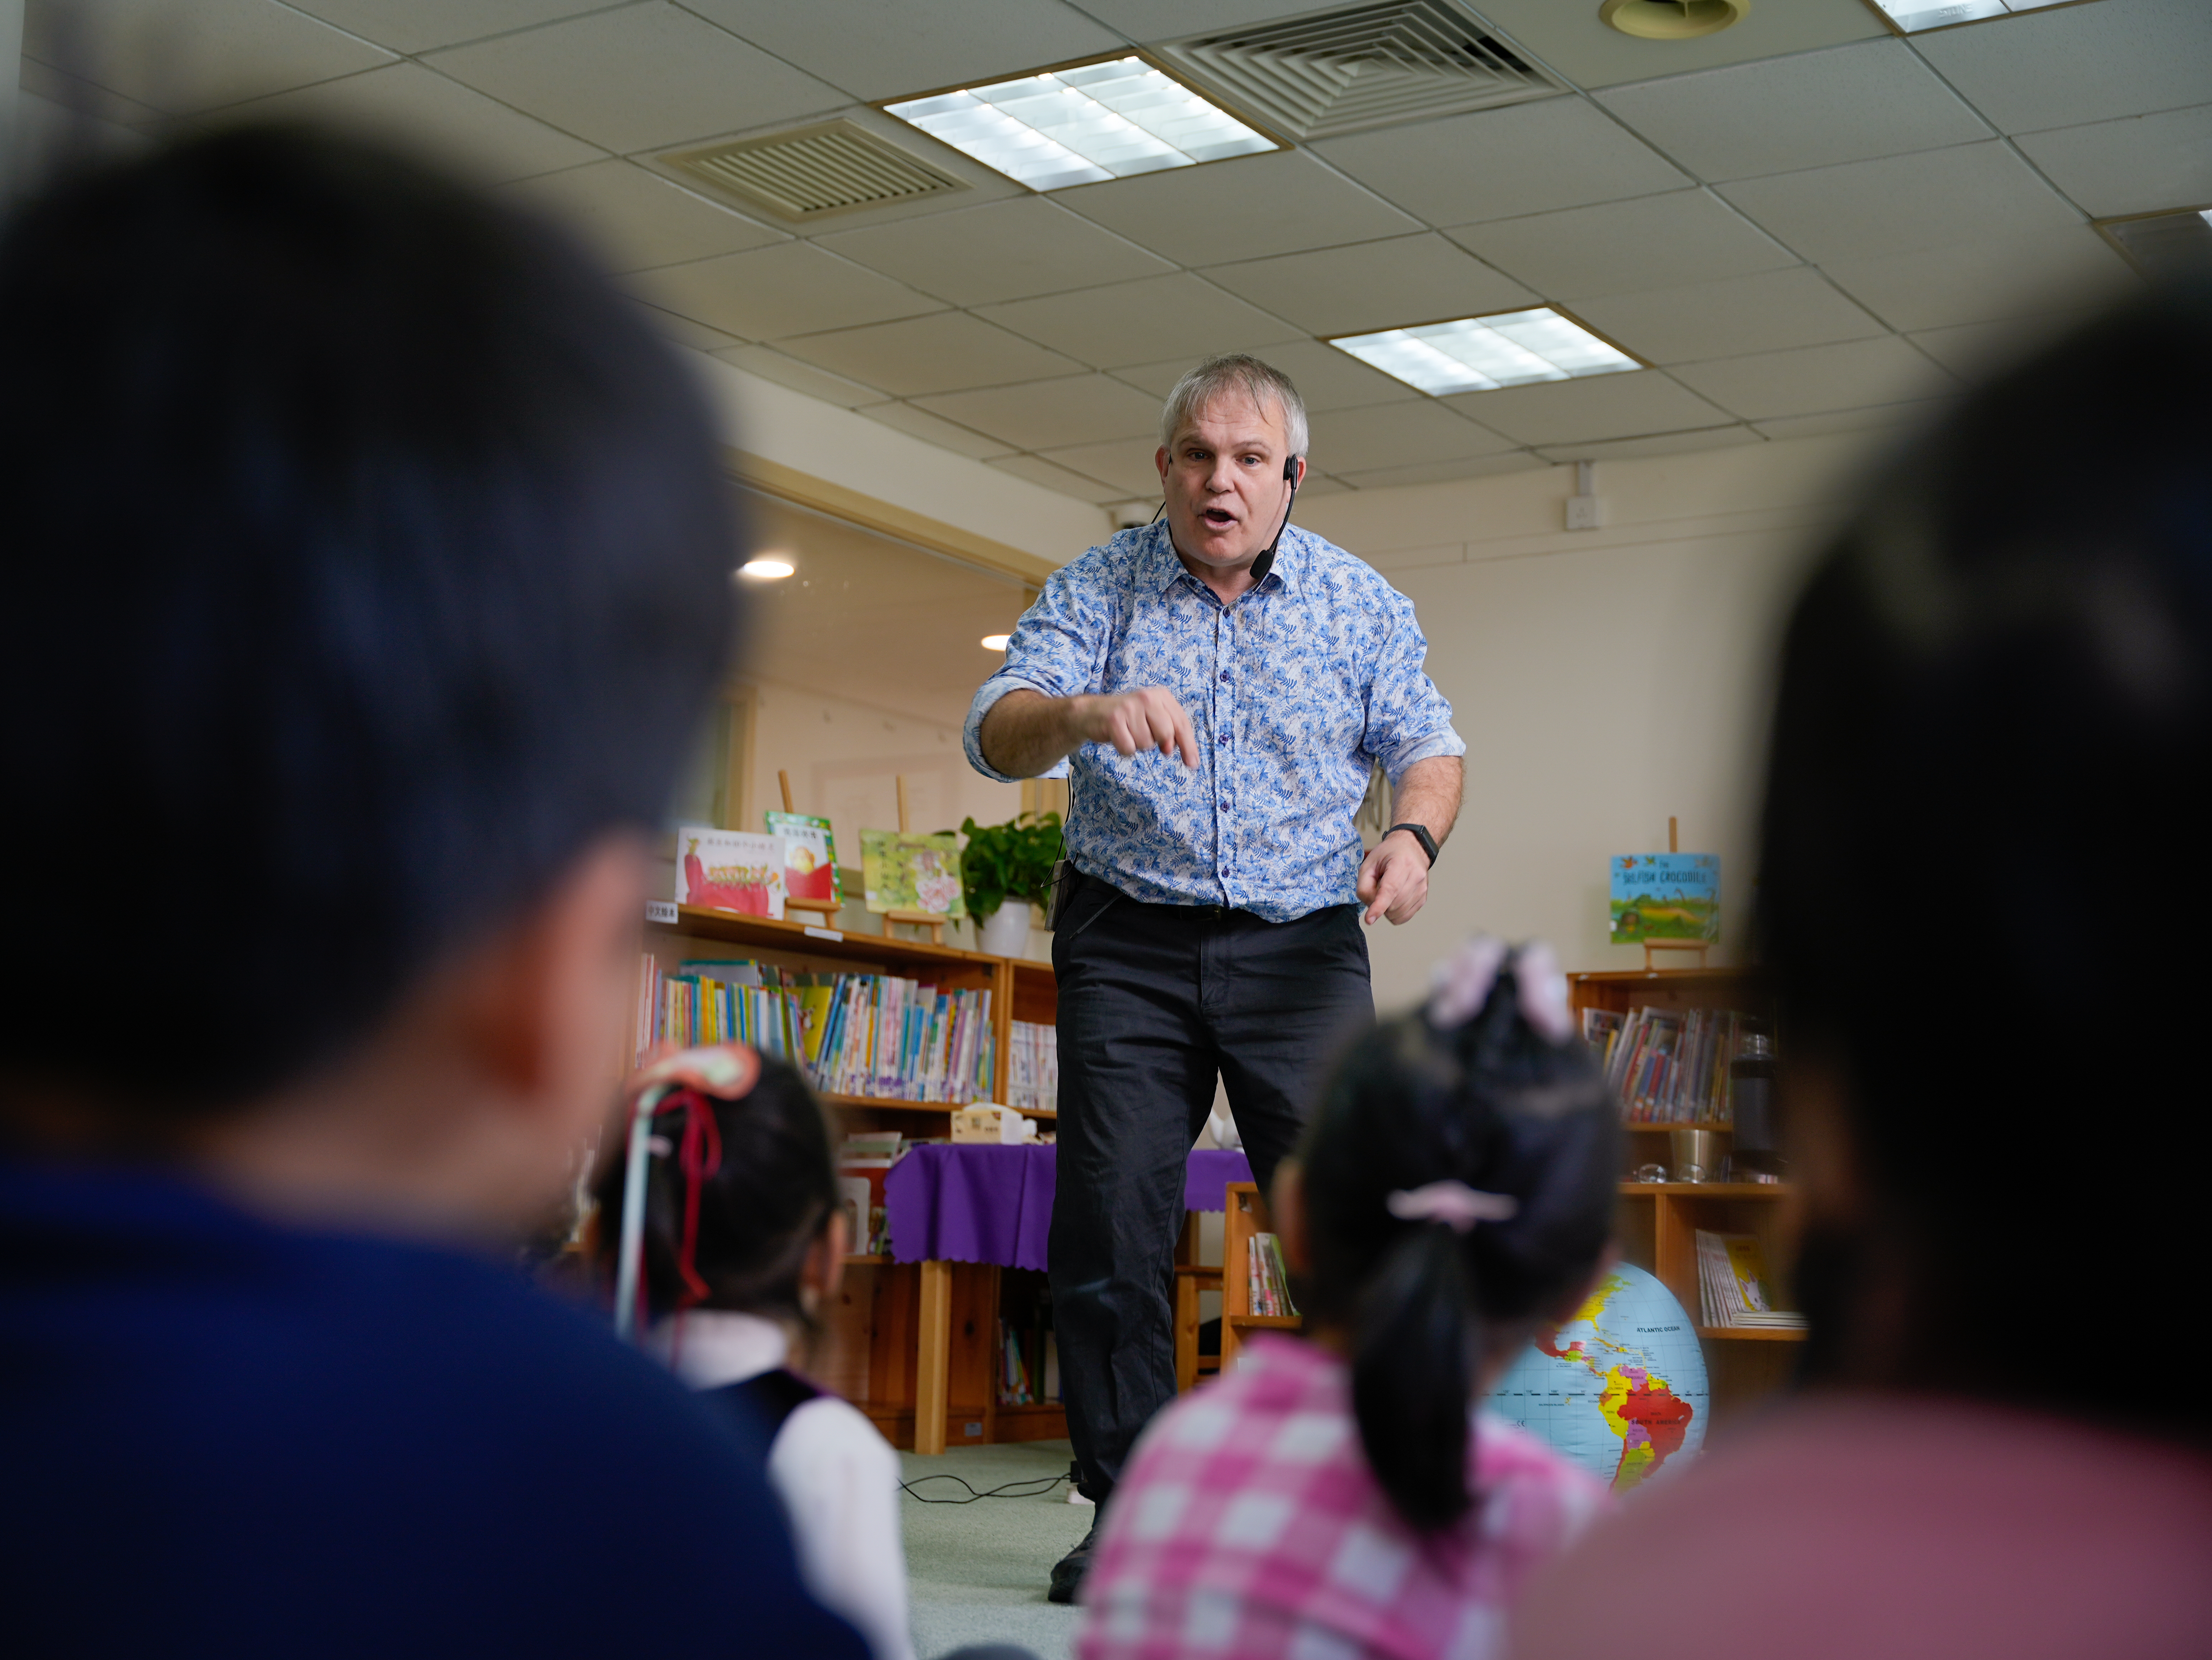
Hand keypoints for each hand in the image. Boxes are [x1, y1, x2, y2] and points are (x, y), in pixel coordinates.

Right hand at [1072, 687, 1198, 767]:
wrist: (1093, 713)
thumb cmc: (1129, 718)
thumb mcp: (1153, 718)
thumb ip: (1170, 731)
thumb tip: (1171, 749)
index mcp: (1161, 696)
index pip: (1182, 724)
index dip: (1188, 746)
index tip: (1192, 764)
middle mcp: (1147, 697)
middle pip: (1166, 734)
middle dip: (1157, 743)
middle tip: (1144, 736)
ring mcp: (1130, 708)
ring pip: (1146, 744)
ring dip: (1138, 744)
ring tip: (1129, 732)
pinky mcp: (1114, 720)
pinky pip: (1129, 749)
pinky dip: (1124, 749)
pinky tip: (1119, 737)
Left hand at [1357, 830, 1430, 924]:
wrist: (1411, 849)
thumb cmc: (1389, 854)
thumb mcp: (1368, 864)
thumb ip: (1364, 885)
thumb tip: (1370, 906)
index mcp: (1401, 863)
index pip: (1390, 889)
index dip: (1379, 906)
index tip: (1369, 919)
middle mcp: (1416, 876)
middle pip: (1393, 905)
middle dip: (1379, 904)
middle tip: (1377, 890)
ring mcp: (1422, 888)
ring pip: (1399, 913)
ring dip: (1387, 909)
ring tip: (1387, 892)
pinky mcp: (1423, 898)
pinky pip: (1405, 916)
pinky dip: (1395, 913)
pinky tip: (1394, 900)